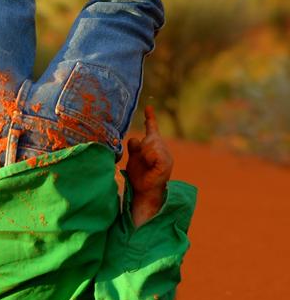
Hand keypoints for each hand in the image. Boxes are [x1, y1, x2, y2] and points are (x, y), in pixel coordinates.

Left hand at [125, 105, 172, 226]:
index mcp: (155, 147)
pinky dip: (148, 158)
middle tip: (143, 161)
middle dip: (142, 148)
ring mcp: (166, 156)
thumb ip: (134, 148)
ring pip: (150, 143)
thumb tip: (134, 139)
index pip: (152, 129)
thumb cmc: (139, 177)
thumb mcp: (133, 159)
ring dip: (144, 154)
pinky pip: (153, 152)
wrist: (143, 192)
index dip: (150, 118)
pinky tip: (150, 166)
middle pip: (149, 137)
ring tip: (147, 165)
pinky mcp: (166, 163)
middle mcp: (163, 150)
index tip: (148, 107)